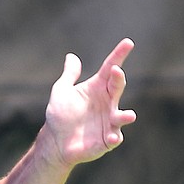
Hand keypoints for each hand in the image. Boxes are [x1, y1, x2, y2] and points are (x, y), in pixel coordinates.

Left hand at [43, 38, 136, 166]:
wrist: (55, 141)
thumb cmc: (60, 116)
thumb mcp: (62, 92)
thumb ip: (69, 75)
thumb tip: (71, 56)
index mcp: (97, 89)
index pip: (110, 69)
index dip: (119, 55)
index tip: (128, 42)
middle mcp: (107, 103)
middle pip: (117, 88)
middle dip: (118, 80)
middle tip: (115, 71)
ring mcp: (109, 122)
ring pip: (122, 116)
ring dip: (125, 116)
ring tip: (128, 115)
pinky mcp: (107, 140)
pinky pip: (114, 138)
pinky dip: (114, 138)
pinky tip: (111, 138)